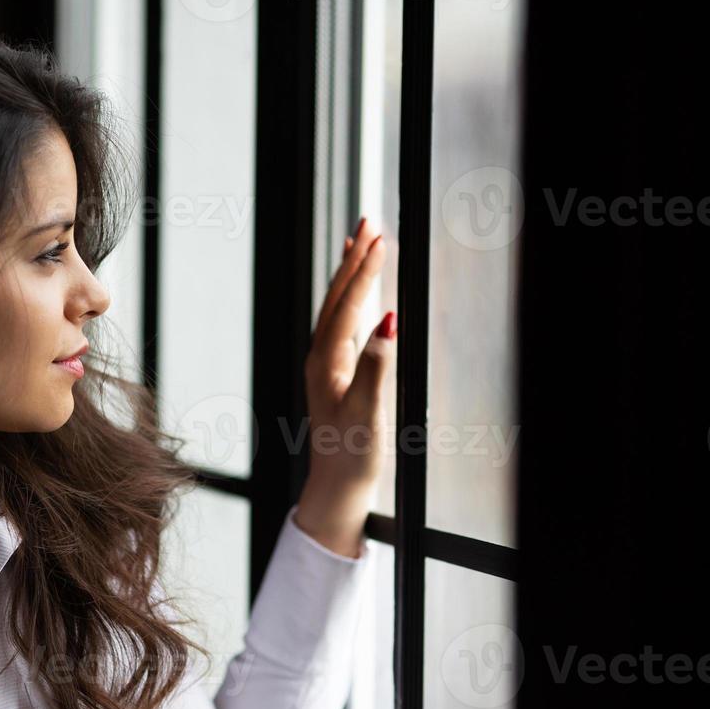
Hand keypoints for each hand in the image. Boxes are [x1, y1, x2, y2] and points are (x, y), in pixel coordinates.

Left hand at [294, 216, 396, 557]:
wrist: (336, 488)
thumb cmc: (354, 455)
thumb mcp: (370, 412)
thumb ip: (378, 365)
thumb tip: (388, 321)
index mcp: (327, 362)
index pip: (348, 304)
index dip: (366, 270)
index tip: (382, 237)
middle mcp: (321, 358)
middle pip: (337, 297)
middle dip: (354, 258)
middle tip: (369, 220)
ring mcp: (326, 366)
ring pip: (337, 308)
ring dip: (351, 274)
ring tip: (361, 242)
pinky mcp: (336, 376)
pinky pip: (342, 325)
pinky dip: (353, 300)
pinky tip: (363, 296)